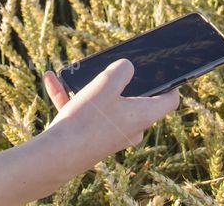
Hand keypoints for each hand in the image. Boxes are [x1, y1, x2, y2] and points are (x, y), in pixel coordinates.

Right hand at [39, 59, 180, 173]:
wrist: (57, 156)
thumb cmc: (87, 119)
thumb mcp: (106, 83)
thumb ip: (122, 69)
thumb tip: (127, 67)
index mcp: (143, 115)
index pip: (169, 100)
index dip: (170, 82)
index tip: (164, 70)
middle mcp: (131, 128)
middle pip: (135, 100)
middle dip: (119, 81)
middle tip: (110, 66)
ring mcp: (111, 135)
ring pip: (104, 104)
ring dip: (88, 86)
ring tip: (73, 72)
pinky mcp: (92, 139)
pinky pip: (85, 113)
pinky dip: (72, 97)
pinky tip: (52, 80)